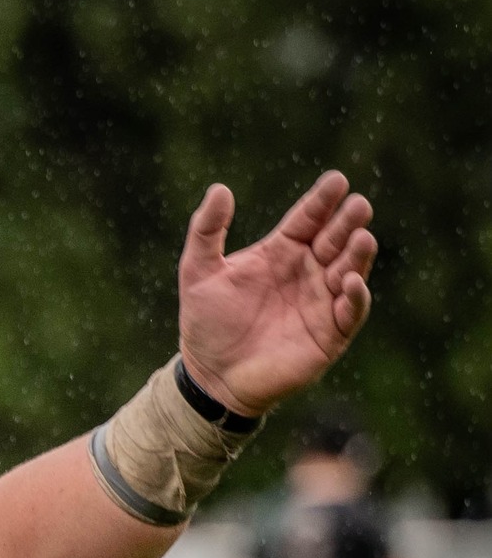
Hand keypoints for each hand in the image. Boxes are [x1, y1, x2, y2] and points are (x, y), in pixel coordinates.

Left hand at [177, 173, 376, 416]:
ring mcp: (321, 301)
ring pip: (349, 270)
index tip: (336, 181)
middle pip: (335, 240)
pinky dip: (355, 297)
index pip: (308, 219)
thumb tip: (219, 189)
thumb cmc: (207, 324)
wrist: (210, 376)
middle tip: (358, 205)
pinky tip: (350, 282)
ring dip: (358, 254)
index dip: (322, 201)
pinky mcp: (330, 334)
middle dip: (348, 222)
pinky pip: (350, 312)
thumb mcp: (198, 272)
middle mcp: (308, 271)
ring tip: (361, 237)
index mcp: (282, 251)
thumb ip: (206, 231)